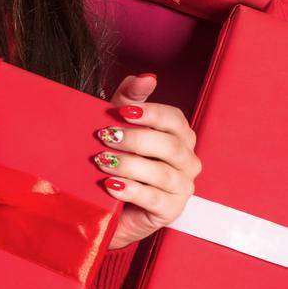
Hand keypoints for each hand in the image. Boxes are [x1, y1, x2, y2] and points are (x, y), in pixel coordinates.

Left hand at [93, 72, 200, 247]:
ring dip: (128, 165)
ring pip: (162, 173)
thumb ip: (130, 99)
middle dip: (135, 140)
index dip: (150, 114)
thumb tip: (146, 78)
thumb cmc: (117, 160)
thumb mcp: (118, 125)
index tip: (121, 112)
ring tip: (101, 161)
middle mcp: (187, 161)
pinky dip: (131, 190)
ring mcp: (182, 187)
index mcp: (179, 137)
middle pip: (170, 146)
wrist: (106, 203)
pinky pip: (154, 198)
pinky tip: (110, 185)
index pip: (174, 119)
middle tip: (105, 137)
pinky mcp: (170, 210)